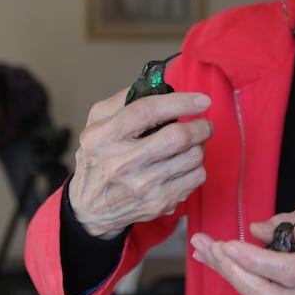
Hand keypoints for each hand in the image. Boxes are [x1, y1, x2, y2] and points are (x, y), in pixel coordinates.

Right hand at [68, 87, 212, 237]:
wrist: (91, 208)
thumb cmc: (97, 159)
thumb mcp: (95, 124)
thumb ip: (121, 100)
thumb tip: (154, 86)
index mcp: (103, 137)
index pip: (146, 111)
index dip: (179, 102)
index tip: (200, 99)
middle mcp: (121, 163)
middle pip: (176, 137)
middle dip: (200, 126)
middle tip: (204, 123)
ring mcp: (141, 186)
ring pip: (192, 157)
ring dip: (199, 146)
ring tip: (191, 144)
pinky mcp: (158, 203)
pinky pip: (196, 178)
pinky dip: (197, 167)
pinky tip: (185, 164)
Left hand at [190, 202, 294, 294]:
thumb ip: (288, 222)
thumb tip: (255, 230)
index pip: (291, 272)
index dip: (257, 261)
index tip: (230, 244)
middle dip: (235, 273)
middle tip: (211, 247)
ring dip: (230, 275)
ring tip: (204, 249)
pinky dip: (238, 277)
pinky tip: (217, 260)